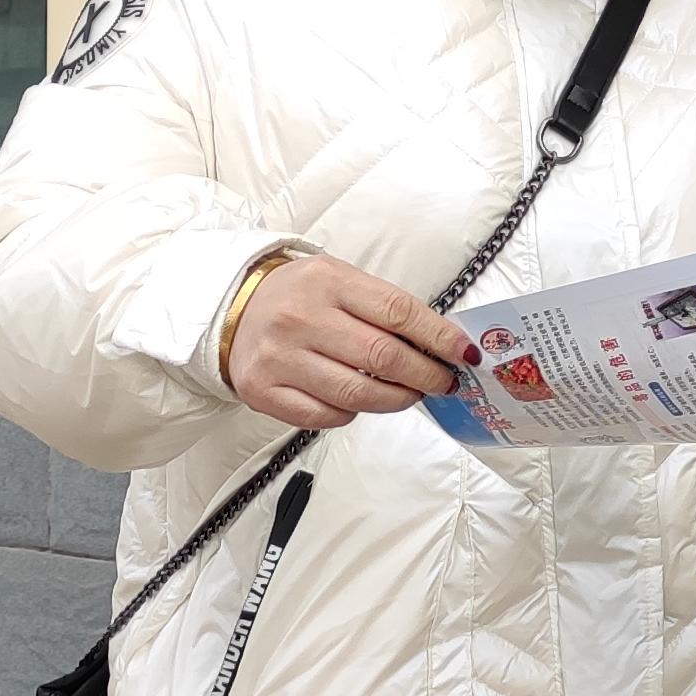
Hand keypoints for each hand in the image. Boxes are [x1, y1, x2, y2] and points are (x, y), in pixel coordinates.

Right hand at [223, 250, 471, 429]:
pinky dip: (354, 414)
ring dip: (397, 399)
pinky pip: (326, 416)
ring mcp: (280, 357)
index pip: (398, 312)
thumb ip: (382, 307)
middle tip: (444, 381)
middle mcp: (300, 318)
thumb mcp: (338, 279)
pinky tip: (361, 402)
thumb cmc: (297, 295)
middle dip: (426, 375)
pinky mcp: (264, 391)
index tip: (463, 353)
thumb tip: (438, 342)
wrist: (232, 308)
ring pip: (358, 394)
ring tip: (411, 393)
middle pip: (383, 358)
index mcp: (327, 281)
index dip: (439, 337)